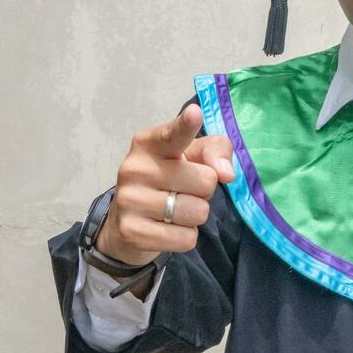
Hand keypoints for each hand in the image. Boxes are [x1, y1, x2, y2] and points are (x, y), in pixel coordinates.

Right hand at [97, 103, 235, 266]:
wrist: (126, 225)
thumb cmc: (167, 181)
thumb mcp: (192, 157)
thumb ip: (215, 151)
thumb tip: (225, 173)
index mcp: (149, 143)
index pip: (173, 134)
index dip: (186, 125)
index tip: (195, 114)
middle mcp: (135, 168)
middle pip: (205, 181)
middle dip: (204, 191)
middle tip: (183, 192)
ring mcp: (129, 199)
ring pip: (197, 212)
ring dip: (195, 216)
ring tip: (175, 211)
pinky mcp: (131, 231)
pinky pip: (186, 238)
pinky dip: (185, 237)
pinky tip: (167, 229)